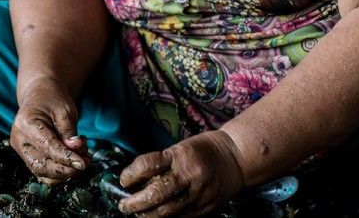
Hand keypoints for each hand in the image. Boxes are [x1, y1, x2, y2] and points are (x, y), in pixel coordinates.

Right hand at [10, 76, 88, 184]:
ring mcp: (21, 150)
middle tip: (87, 162)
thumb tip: (77, 149)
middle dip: (66, 169)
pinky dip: (59, 172)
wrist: (41, 94)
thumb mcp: (65, 110)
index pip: (47, 147)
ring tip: (82, 158)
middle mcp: (19, 140)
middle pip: (41, 165)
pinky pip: (43, 172)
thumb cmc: (53, 99)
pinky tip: (72, 160)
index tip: (84, 163)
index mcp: (26, 124)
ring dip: (65, 172)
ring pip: (42, 173)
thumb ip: (69, 131)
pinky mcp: (27, 157)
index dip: (67, 157)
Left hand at [117, 130, 244, 216]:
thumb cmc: (203, 150)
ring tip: (137, 214)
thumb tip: (138, 182)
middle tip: (124, 206)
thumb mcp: (180, 149)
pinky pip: (182, 217)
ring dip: (148, 215)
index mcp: (180, 155)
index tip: (123, 180)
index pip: (148, 165)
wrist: (235, 158)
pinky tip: (158, 216)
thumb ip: (162, 165)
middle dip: (135, 203)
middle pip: (156, 194)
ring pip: (167, 211)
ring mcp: (199, 193)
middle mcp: (189, 175)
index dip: (131, 174)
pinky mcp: (206, 207)